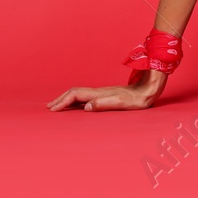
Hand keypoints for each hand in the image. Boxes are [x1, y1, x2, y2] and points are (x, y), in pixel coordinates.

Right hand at [47, 68, 163, 111]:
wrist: (148, 87)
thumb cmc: (138, 98)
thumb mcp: (122, 104)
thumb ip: (104, 104)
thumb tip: (86, 108)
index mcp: (100, 94)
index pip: (76, 95)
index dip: (63, 102)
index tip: (52, 109)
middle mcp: (99, 91)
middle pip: (74, 92)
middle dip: (60, 99)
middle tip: (49, 107)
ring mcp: (102, 92)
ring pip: (79, 93)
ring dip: (66, 99)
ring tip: (58, 105)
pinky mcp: (107, 94)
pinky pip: (85, 96)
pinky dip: (75, 99)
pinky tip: (76, 104)